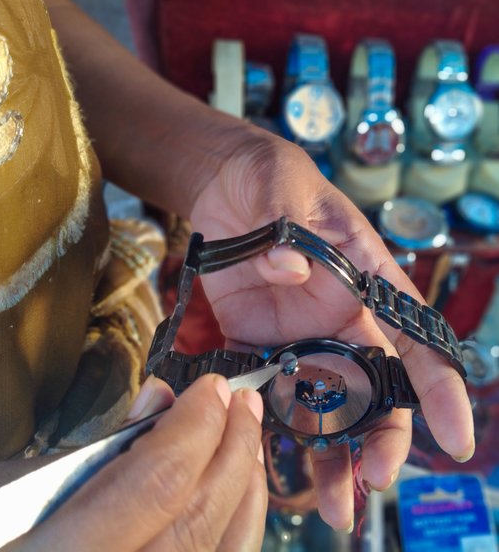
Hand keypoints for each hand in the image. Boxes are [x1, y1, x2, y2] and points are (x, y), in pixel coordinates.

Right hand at [4, 375, 266, 550]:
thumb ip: (82, 451)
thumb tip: (158, 401)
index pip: (156, 482)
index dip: (195, 427)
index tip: (212, 388)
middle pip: (197, 519)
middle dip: (231, 449)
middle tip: (244, 402)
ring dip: (244, 489)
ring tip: (251, 438)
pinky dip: (237, 529)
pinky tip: (241, 494)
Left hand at [189, 131, 473, 530]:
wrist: (223, 184)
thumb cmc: (269, 178)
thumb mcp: (284, 188)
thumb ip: (290, 226)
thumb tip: (293, 269)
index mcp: (363, 281)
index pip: (412, 338)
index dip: (439, 388)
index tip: (457, 437)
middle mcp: (335, 316)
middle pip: (369, 387)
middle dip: (378, 438)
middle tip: (371, 484)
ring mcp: (293, 332)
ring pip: (319, 400)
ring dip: (326, 450)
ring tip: (330, 503)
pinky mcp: (250, 335)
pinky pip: (261, 385)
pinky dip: (264, 421)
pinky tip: (265, 456)